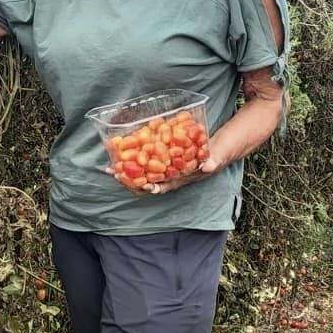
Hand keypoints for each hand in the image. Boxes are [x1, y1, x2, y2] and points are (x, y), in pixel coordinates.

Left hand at [102, 140, 228, 194]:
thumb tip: (208, 166)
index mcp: (183, 178)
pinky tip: (124, 149)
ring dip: (128, 170)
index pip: (165, 186)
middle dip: (131, 180)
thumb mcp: (218, 156)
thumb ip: (214, 161)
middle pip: (148, 181)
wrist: (221, 145)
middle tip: (114, 173)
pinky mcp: (164, 155)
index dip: (152, 187)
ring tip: (111, 166)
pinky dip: (136, 156)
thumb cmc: (220, 153)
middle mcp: (172, 174)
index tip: (141, 186)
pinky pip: (147, 158)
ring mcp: (167, 165)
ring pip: (144, 171)